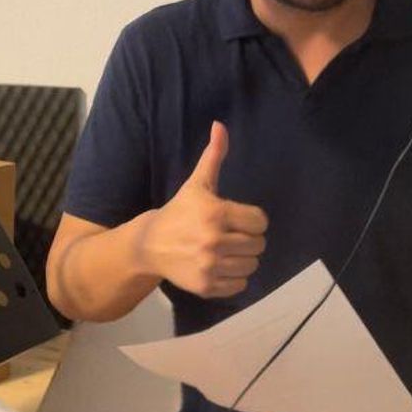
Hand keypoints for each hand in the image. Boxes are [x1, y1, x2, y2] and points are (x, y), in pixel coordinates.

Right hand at [135, 121, 268, 297]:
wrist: (150, 244)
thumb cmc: (179, 212)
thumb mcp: (197, 184)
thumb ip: (213, 156)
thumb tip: (220, 125)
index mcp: (216, 213)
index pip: (260, 221)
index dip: (251, 219)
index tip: (236, 219)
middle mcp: (214, 241)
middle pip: (259, 244)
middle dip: (247, 239)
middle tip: (230, 235)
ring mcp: (210, 266)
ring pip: (252, 265)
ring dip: (243, 259)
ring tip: (226, 251)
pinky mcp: (207, 286)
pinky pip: (240, 285)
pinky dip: (234, 278)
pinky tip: (218, 266)